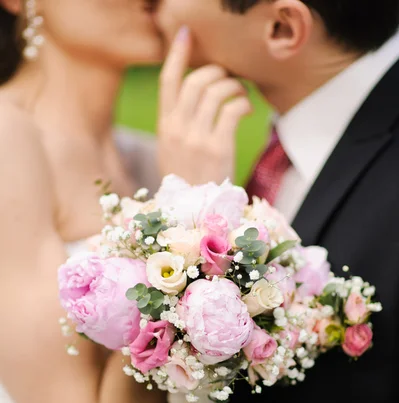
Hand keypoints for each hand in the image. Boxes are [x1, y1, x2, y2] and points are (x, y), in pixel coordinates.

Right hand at [158, 26, 252, 184]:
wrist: (194, 212)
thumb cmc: (187, 181)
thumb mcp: (171, 151)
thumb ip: (177, 124)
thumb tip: (194, 96)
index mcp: (164, 127)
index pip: (167, 81)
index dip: (177, 54)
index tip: (187, 34)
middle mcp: (177, 129)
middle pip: (196, 80)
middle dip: (217, 72)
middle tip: (228, 79)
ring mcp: (196, 138)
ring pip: (216, 91)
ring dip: (233, 86)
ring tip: (240, 95)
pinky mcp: (218, 147)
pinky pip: (232, 109)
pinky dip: (243, 104)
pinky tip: (247, 111)